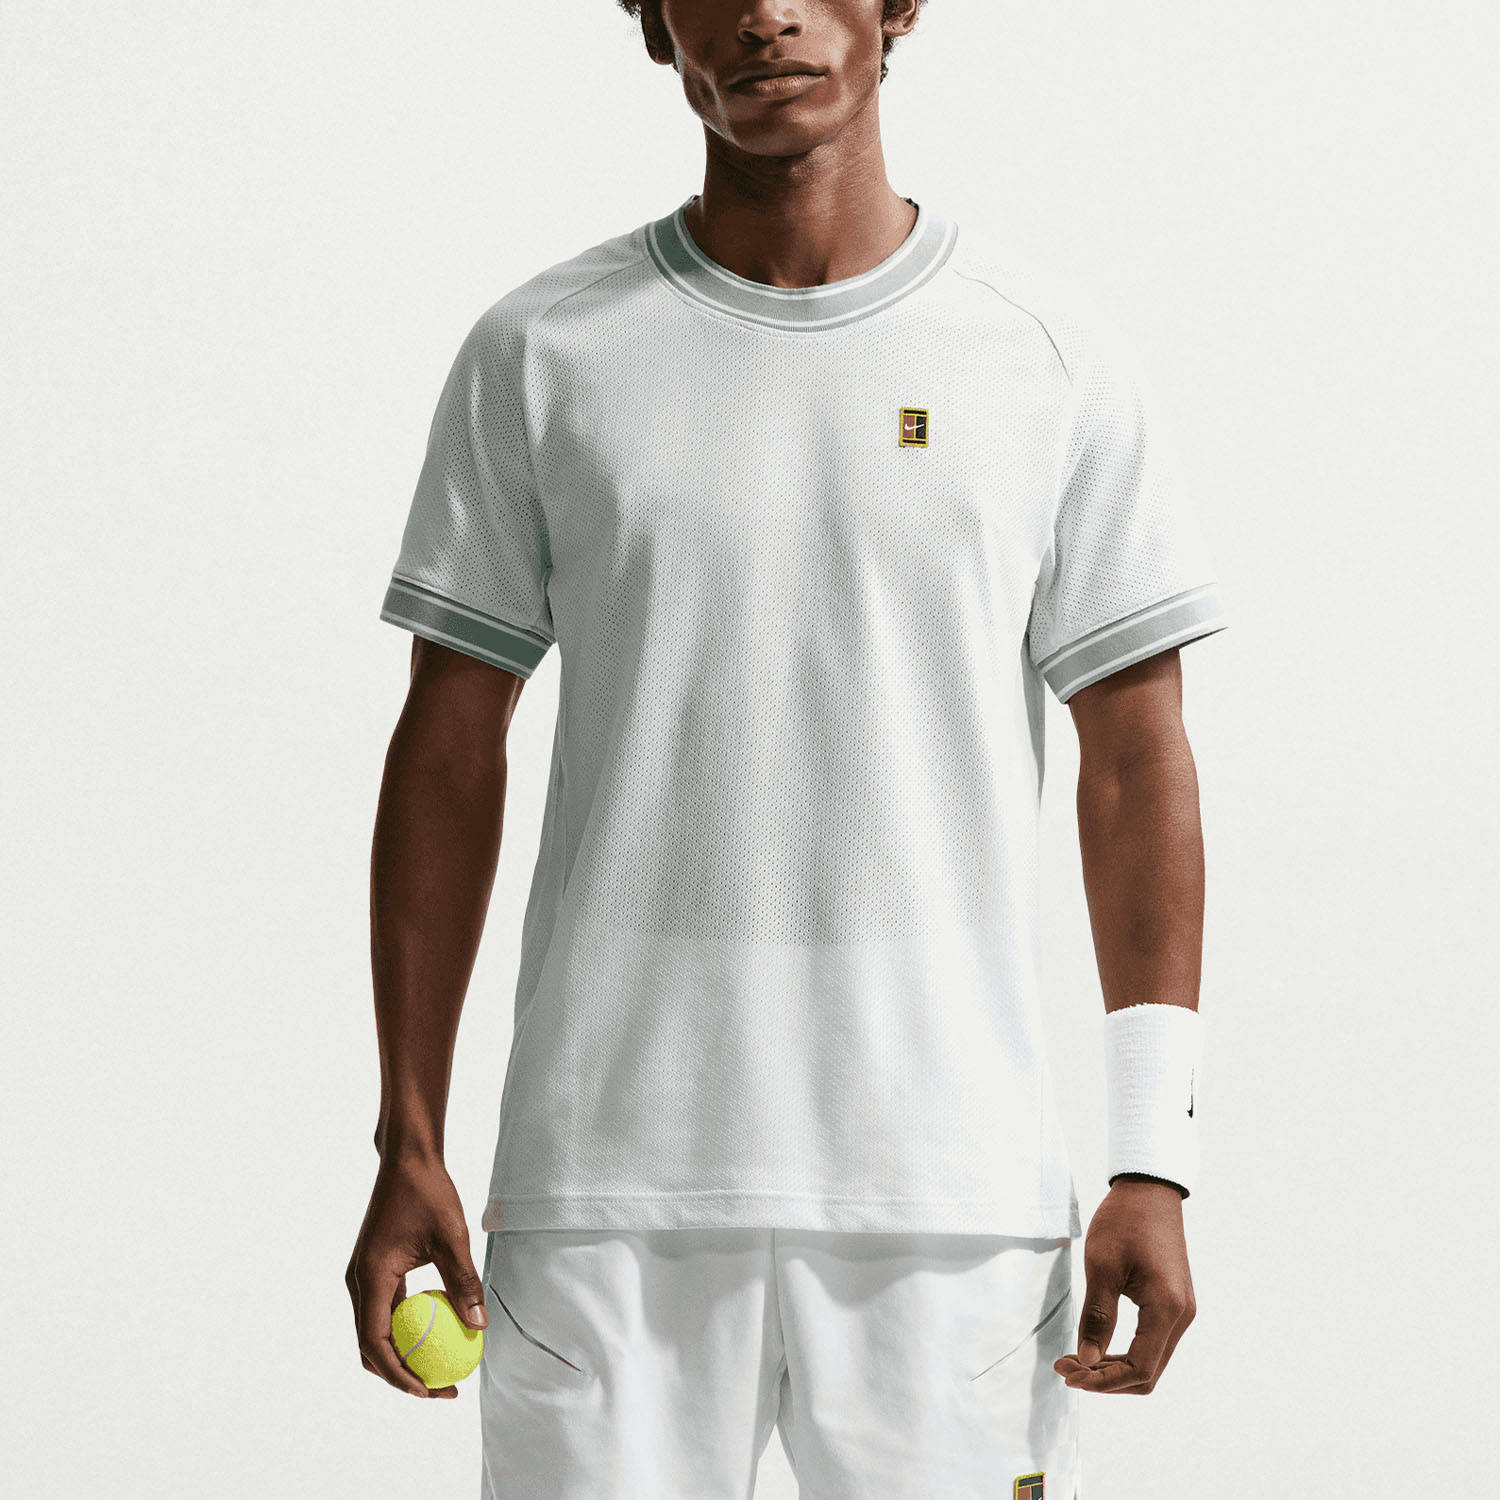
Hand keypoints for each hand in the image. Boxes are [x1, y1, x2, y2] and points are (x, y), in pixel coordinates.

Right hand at [345, 1152, 489, 1398]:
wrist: (408, 1158)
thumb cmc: (429, 1192)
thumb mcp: (452, 1238)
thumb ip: (463, 1282)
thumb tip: (479, 1326)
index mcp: (371, 1277)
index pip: (377, 1343)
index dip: (399, 1375)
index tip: (429, 1391)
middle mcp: (359, 1282)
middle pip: (370, 1346)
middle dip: (400, 1375)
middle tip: (439, 1388)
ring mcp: (364, 1276)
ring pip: (375, 1331)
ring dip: (401, 1354)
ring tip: (438, 1367)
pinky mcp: (375, 1269)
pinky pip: (384, 1310)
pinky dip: (404, 1329)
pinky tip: (435, 1331)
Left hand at [1052, 1177, 1195, 1393]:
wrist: (1148, 1189)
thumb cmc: (1124, 1221)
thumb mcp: (1102, 1266)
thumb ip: (1097, 1316)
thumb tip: (1086, 1360)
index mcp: (1167, 1309)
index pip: (1139, 1369)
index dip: (1102, 1380)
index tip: (1068, 1373)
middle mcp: (1182, 1316)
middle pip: (1148, 1372)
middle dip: (1106, 1378)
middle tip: (1067, 1367)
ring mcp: (1181, 1310)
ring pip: (1151, 1360)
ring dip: (1114, 1367)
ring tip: (1077, 1359)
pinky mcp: (1174, 1302)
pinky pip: (1153, 1342)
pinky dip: (1126, 1351)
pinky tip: (1098, 1344)